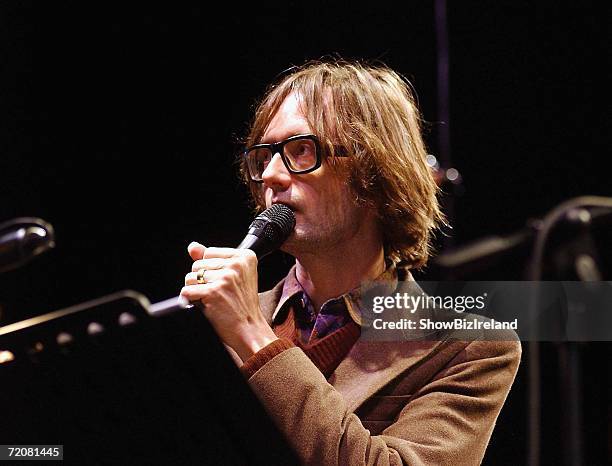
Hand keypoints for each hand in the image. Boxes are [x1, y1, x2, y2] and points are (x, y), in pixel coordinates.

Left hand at [180, 242, 277, 360]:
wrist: (250, 330)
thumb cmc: (242, 305)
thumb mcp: (233, 276)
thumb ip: (212, 258)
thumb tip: (192, 246)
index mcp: (245, 256)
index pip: (209, 252)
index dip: (211, 269)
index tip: (225, 282)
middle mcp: (236, 264)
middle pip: (198, 264)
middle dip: (202, 280)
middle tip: (220, 293)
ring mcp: (225, 278)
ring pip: (190, 277)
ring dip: (196, 290)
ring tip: (213, 299)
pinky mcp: (213, 292)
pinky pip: (186, 291)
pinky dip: (190, 300)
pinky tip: (206, 305)